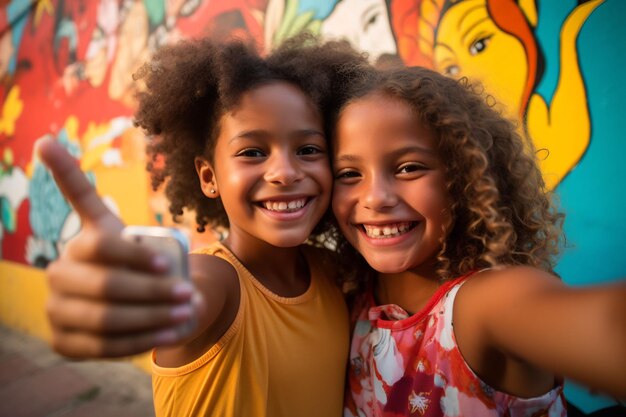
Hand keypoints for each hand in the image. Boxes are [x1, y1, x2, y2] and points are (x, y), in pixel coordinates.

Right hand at [37, 137, 196, 357]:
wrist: (129, 299)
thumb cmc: (143, 269)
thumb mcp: (152, 251)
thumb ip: (172, 258)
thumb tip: (196, 293)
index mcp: (82, 242)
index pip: (101, 244)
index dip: (133, 254)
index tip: (168, 263)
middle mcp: (60, 272)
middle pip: (105, 283)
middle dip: (151, 291)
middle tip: (187, 293)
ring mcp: (56, 307)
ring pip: (103, 317)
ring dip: (149, 318)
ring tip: (183, 314)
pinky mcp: (61, 339)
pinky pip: (102, 346)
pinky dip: (139, 342)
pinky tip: (168, 336)